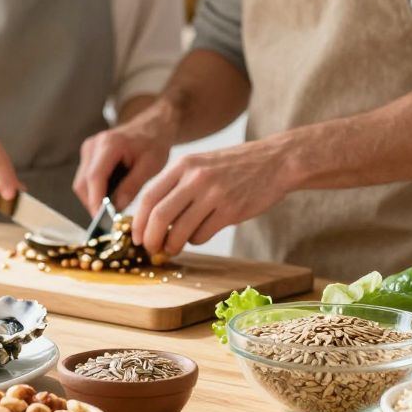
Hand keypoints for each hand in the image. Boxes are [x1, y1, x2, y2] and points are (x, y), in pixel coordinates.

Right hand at [73, 104, 175, 213]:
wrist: (152, 126)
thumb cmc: (154, 143)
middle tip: (109, 220)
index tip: (101, 220)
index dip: (95, 200)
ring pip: (81, 183)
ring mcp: (88, 149)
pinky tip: (109, 198)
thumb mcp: (150, 165)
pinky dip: (94, 191)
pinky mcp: (88, 155)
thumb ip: (133, 185)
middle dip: (93, 204)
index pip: (95, 177)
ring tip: (111, 211)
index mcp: (110, 144)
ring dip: (93, 199)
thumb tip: (117, 207)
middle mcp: (94, 145)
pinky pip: (85, 179)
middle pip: (83, 183)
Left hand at [131, 138, 294, 256]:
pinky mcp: (231, 211)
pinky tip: (199, 235)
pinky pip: (202, 235)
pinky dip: (195, 241)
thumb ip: (177, 185)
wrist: (275, 161)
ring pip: (180, 230)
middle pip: (159, 216)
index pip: (149, 197)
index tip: (137, 236)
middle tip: (150, 249)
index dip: (138, 221)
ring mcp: (214, 194)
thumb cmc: (234, 167)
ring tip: (172, 248)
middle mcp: (195, 178)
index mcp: (183, 165)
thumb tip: (152, 218)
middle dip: (150, 238)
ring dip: (171, 245)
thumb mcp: (200, 165)